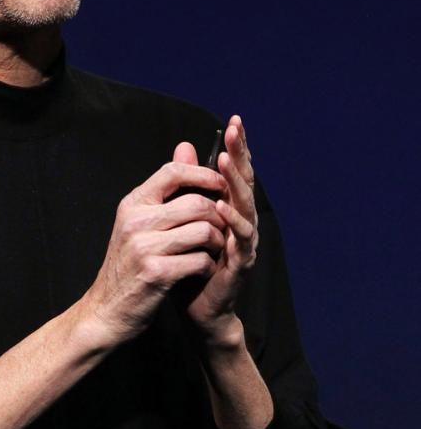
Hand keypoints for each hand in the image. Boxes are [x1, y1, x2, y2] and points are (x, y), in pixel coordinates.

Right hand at [83, 155, 227, 346]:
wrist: (106, 310)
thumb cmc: (128, 265)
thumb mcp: (139, 222)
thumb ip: (166, 188)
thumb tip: (187, 145)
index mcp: (133, 204)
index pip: (173, 171)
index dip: (204, 174)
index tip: (220, 186)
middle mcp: (136, 221)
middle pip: (196, 203)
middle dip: (218, 217)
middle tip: (222, 230)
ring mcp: (144, 247)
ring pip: (203, 230)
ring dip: (217, 243)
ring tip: (214, 252)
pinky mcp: (156, 273)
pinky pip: (200, 259)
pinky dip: (208, 266)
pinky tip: (203, 271)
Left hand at [181, 115, 257, 342]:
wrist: (197, 307)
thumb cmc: (192, 261)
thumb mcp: (184, 217)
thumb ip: (187, 183)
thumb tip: (184, 146)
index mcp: (230, 209)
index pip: (235, 172)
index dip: (237, 147)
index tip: (233, 121)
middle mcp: (242, 222)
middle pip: (244, 182)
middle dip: (240, 155)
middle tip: (235, 130)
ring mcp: (243, 242)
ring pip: (245, 207)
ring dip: (236, 183)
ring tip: (226, 162)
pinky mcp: (240, 264)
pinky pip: (239, 240)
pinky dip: (233, 222)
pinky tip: (222, 207)